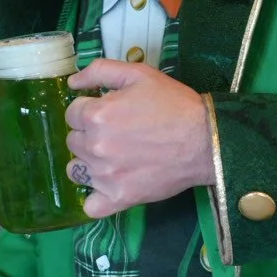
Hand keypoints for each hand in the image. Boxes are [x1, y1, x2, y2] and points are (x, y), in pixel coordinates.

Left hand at [65, 58, 216, 218]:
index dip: (88, 110)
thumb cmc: (173, 104)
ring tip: (113, 157)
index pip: (71, 114)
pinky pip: (90, 206)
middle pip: (73, 141)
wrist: (205, 140)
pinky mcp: (119, 198)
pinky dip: (95, 198)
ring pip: (76, 170)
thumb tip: (72, 82)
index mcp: (96, 115)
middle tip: (116, 132)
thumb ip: (99, 71)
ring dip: (88, 163)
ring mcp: (105, 176)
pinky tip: (109, 185)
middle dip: (89, 134)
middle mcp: (94, 146)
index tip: (108, 112)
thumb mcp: (139, 74)